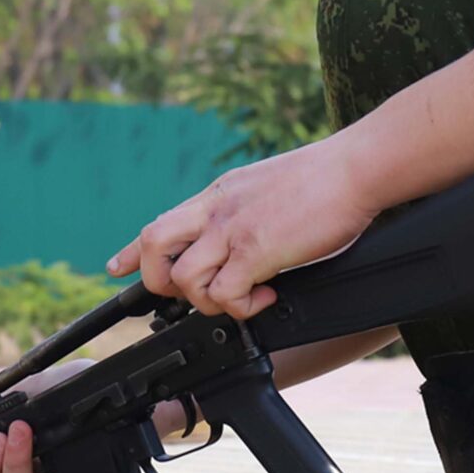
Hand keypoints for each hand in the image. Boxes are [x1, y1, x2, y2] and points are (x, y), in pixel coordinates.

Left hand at [106, 137, 380, 320]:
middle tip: (195, 295)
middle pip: (155, 245)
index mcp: (220, 195)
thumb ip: (246, 210)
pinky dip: (241, 306)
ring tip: (244, 296)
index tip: (116, 267)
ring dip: (209, 300)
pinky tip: (267, 294)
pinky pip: (225, 293)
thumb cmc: (327, 178)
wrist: (357, 167)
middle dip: (159, 281)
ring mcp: (233, 229)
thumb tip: (247, 238)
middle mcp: (218, 210)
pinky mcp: (257, 249)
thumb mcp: (267, 186)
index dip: (134, 250)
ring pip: (184, 278)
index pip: (162, 221)